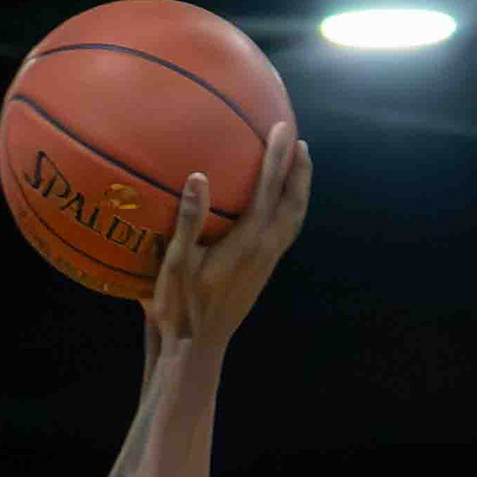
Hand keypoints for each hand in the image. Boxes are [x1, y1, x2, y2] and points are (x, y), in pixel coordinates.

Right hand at [142, 135, 312, 358]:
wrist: (197, 348)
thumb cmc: (181, 307)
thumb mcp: (176, 264)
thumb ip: (188, 220)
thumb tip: (198, 177)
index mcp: (247, 242)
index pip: (268, 190)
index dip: (277, 157)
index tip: (282, 128)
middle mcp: (265, 250)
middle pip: (293, 203)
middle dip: (299, 171)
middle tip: (300, 142)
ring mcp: (267, 264)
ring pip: (294, 220)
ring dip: (299, 191)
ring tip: (298, 168)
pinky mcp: (263, 273)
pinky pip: (285, 233)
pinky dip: (288, 210)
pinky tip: (276, 206)